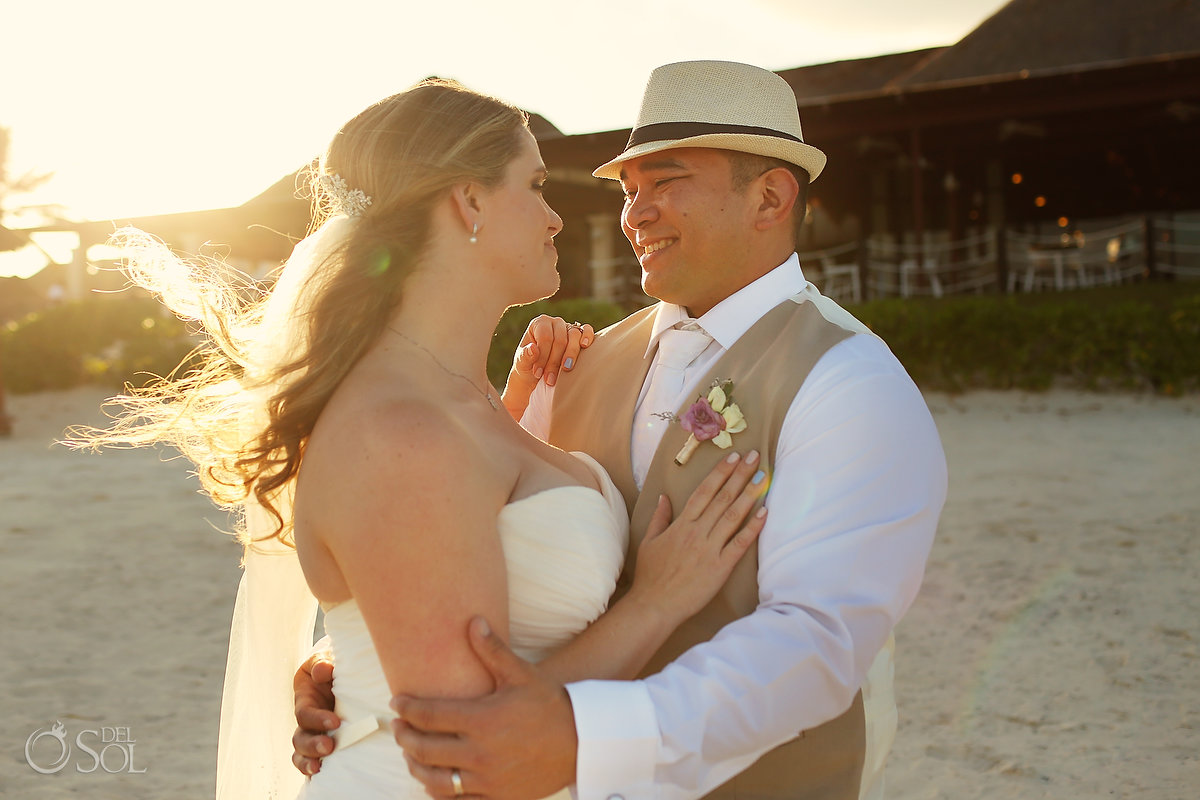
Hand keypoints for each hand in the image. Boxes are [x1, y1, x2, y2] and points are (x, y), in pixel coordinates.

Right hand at [291, 653, 338, 775]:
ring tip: (320, 767)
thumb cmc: (333, 664)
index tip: (335, 722)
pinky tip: (321, 776)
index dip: (316, 719)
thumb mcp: (326, 658)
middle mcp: (307, 719)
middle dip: (312, 745)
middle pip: (300, 738)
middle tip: (329, 747)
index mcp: (305, 698)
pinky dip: (311, 769)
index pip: (304, 713)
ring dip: (309, 760)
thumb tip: (322, 671)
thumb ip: (323, 663)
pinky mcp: (324, 741)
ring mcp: (314, 732)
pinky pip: (312, 760)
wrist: (344, 672)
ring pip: (302, 753)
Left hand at [391, 617, 576, 799]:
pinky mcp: (496, 796)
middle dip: (403, 736)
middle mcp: (479, 752)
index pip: (428, 715)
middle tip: (397, 726)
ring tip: (410, 753)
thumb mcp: (521, 675)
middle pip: (423, 748)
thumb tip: (473, 620)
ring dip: (415, 766)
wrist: (582, 743)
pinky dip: (438, 791)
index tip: (396, 702)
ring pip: (434, 779)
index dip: (407, 708)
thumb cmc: (550, 704)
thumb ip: (492, 650)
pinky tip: (434, 779)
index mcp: (482, 719)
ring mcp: (487, 779)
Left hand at [511, 316, 593, 388]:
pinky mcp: (580, 334)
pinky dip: (587, 336)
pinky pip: (587, 330)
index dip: (543, 356)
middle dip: (554, 362)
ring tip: (565, 370)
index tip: (538, 373)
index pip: (545, 337)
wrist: (538, 376)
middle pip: (560, 339)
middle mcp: (555, 323)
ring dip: (570, 355)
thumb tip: (533, 349)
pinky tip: (584, 346)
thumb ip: (525, 357)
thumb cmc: (528, 368)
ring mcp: (568, 327)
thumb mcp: (522, 364)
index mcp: (539, 324)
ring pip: (574, 335)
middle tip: (549, 380)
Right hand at [628, 450, 767, 626]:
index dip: (720, 473)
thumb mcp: (649, 541)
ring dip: (749, 495)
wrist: (655, 604)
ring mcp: (710, 549)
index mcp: (681, 524)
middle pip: (722, 498)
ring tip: (763, 477)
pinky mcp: (720, 567)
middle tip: (755, 457)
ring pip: (733, 516)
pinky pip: (740, 543)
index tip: (733, 457)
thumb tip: (665, 497)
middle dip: (740, 475)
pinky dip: (753, 528)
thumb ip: (660, 518)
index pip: (704, 492)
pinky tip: (765, 513)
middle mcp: (697, 532)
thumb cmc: (651, 575)